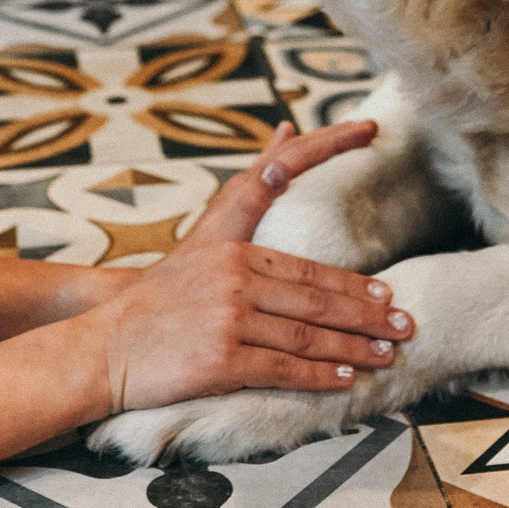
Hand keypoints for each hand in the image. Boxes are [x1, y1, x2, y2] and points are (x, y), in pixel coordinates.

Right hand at [83, 120, 414, 412]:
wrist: (104, 348)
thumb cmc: (160, 296)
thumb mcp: (205, 236)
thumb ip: (252, 187)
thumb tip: (287, 128)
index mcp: (230, 243)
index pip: (296, 227)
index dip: (342, 224)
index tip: (379, 209)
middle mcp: (231, 275)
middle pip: (316, 291)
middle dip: (367, 309)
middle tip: (404, 320)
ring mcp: (227, 317)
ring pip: (308, 332)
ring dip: (354, 346)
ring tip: (387, 352)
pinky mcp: (221, 360)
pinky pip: (284, 368)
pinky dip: (319, 375)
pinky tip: (346, 378)